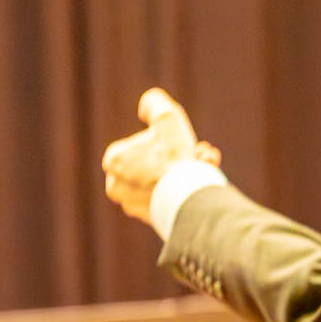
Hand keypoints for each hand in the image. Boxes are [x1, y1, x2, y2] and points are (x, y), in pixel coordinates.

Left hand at [101, 88, 218, 220]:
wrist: (187, 199)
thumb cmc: (175, 157)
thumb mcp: (167, 116)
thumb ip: (154, 102)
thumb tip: (146, 106)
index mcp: (114, 161)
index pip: (143, 144)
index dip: (167, 140)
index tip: (184, 141)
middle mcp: (117, 185)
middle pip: (154, 163)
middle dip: (179, 156)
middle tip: (201, 153)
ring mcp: (133, 205)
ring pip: (162, 181)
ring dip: (184, 171)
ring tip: (206, 166)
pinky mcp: (150, 219)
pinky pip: (168, 198)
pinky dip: (183, 190)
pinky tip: (200, 184)